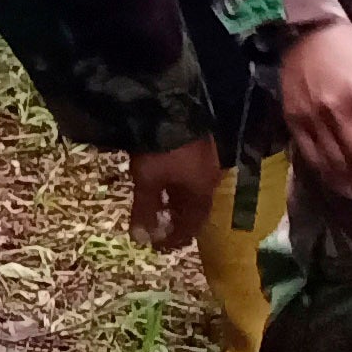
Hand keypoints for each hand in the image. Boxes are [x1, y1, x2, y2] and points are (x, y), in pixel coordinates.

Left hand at [126, 136, 221, 250]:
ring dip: (176, 200)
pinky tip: (163, 180)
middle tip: (160, 227)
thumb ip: (146, 210)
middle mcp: (209, 177)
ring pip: (192, 188)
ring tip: (159, 206)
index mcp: (202, 190)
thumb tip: (142, 239)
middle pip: (195, 206)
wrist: (167, 106)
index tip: (161, 245)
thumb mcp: (147, 181)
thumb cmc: (159, 149)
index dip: (177, 237)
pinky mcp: (197, 143)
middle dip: (178, 218)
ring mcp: (205, 158)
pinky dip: (176, 183)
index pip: (193, 223)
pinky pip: (189, 172)